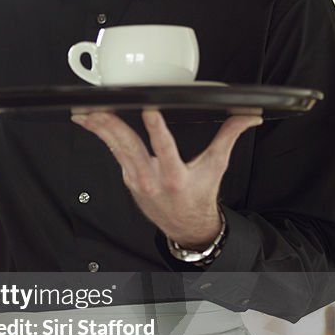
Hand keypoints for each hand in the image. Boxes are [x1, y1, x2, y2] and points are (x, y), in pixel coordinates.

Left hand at [71, 108, 261, 245]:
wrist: (184, 225)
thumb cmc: (198, 195)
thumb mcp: (216, 166)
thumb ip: (229, 137)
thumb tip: (248, 117)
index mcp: (175, 177)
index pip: (164, 149)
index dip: (156, 130)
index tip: (149, 112)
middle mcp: (152, 179)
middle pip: (129, 148)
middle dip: (112, 127)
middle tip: (98, 109)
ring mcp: (136, 179)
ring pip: (116, 149)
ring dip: (100, 129)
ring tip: (86, 113)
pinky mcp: (128, 178)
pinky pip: (114, 153)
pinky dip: (102, 137)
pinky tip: (91, 123)